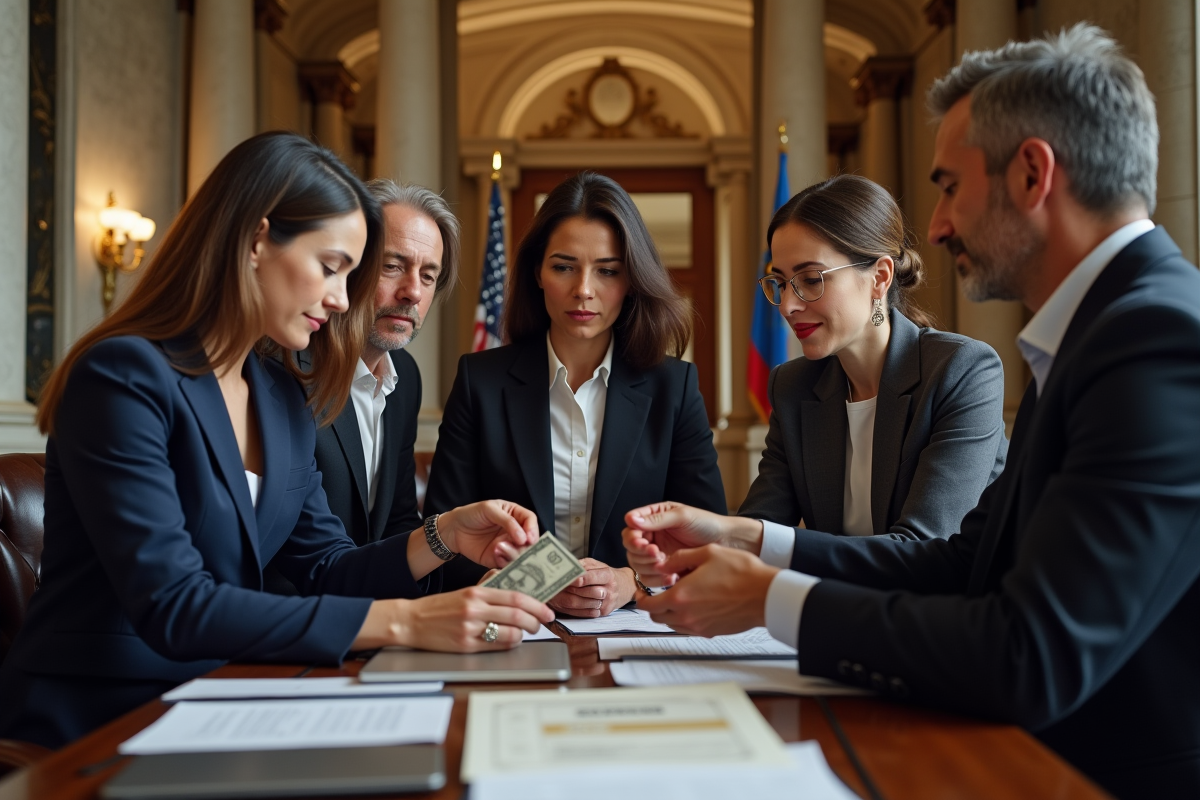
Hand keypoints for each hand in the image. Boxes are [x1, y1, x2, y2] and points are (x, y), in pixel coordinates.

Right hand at [352, 587, 554, 652]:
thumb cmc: (439, 607)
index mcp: (476, 592)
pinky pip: (496, 646)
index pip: (514, 597)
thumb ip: (488, 588)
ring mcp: (470, 628)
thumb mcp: (464, 591)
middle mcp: (474, 609)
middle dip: (535, 621)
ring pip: (509, 632)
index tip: (546, 610)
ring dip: (524, 634)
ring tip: (527, 632)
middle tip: (542, 623)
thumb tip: (514, 587)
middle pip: (516, 614)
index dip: (536, 604)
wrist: (411, 621)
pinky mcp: (465, 645)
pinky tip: (511, 640)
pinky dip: (509, 643)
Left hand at [437, 500, 539, 567]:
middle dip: (526, 544)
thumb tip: (523, 537)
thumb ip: (508, 521)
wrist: (453, 529)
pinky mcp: (498, 559)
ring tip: (499, 547)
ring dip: (513, 553)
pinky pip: (507, 564)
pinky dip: (504, 561)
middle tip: (518, 545)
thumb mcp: (489, 510)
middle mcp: (514, 532)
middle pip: (529, 540)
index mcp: (515, 515)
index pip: (530, 521)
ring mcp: (507, 546)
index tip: (529, 537)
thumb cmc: (471, 514)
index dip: (532, 529)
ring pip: (520, 554)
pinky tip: (495, 554)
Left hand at [549, 559, 634, 617]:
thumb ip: (585, 565)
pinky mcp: (605, 612)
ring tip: (563, 595)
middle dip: (574, 589)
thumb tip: (570, 566)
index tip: (571, 578)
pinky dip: (578, 608)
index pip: (594, 577)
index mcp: (608, 575)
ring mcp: (608, 603)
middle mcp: (610, 590)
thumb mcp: (598, 565)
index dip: (582, 578)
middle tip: (561, 587)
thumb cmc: (608, 575)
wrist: (626, 587)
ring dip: (574, 599)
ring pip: (588, 603)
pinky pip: (589, 612)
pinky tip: (571, 603)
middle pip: (589, 592)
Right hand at [622, 502, 761, 586]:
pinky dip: (658, 579)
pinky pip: (652, 578)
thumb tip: (631, 519)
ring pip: (639, 565)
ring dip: (649, 568)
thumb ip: (656, 519)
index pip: (631, 530)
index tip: (643, 543)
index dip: (633, 538)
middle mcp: (653, 537)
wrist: (727, 542)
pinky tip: (672, 576)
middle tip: (657, 555)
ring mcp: (658, 554)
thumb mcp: (682, 517)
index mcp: (653, 519)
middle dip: (642, 554)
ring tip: (665, 565)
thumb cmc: (707, 524)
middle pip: (631, 550)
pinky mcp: (665, 569)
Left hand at [636, 545, 778, 636]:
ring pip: (671, 625)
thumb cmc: (742, 573)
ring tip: (678, 598)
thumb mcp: (707, 553)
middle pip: (656, 618)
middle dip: (653, 606)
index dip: (641, 598)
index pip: (647, 605)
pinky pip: (688, 629)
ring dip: (668, 613)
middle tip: (657, 595)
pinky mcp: (711, 632)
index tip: (643, 591)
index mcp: (680, 596)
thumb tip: (664, 564)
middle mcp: (686, 615)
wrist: (766, 594)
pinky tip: (694, 605)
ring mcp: (699, 627)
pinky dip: (684, 620)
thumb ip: (679, 558)